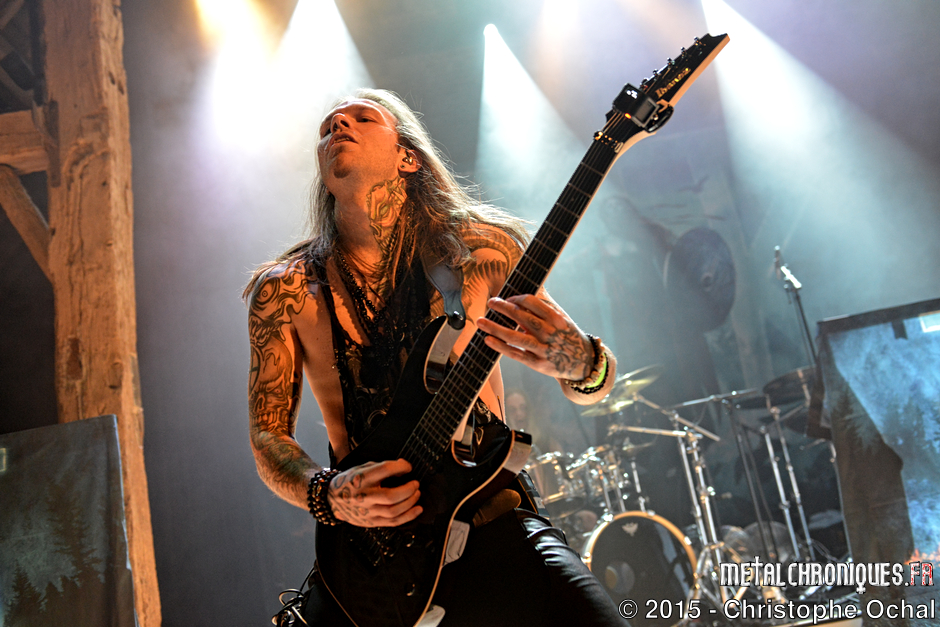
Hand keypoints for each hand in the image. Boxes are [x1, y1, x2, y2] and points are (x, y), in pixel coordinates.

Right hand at [327, 459, 421, 527]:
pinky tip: (417, 509)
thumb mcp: (362, 468)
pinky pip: (393, 522)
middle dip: (408, 489)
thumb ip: (381, 467)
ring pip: (394, 511)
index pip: (384, 470)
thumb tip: (403, 466)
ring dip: (410, 502)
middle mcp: (364, 496)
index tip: (408, 467)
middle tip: (415, 484)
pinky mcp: (371, 522)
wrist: (331, 499)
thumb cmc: (350, 481)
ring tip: (417, 494)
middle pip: (391, 496)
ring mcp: (368, 511)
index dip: (401, 467)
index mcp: (361, 478)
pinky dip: (408, 516)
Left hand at [477, 295, 592, 380]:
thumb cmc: (568, 336)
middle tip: (491, 302)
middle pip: (522, 318)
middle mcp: (549, 333)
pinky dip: (501, 347)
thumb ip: (545, 304)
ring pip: (516, 337)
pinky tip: (488, 340)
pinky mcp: (537, 364)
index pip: (533, 302)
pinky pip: (516, 354)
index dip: (517, 298)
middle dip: (504, 308)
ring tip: (480, 321)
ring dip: (495, 328)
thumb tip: (534, 285)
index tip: (507, 298)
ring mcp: (543, 349)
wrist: (584, 362)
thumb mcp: (562, 318)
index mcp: (555, 318)